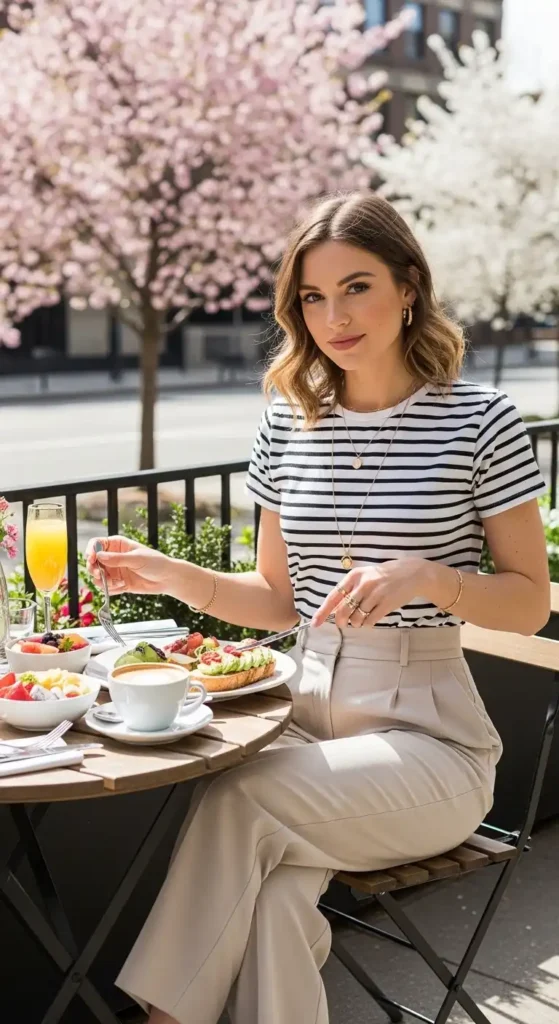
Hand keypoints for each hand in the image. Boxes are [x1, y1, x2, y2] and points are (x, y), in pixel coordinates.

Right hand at [85, 536, 172, 595]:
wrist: (167, 579)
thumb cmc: (155, 563)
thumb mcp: (136, 559)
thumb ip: (117, 559)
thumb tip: (98, 556)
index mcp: (117, 545)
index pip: (96, 544)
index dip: (91, 550)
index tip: (92, 559)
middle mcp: (113, 557)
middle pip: (92, 561)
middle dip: (93, 568)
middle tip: (99, 574)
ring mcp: (114, 570)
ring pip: (97, 576)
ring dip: (103, 581)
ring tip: (117, 583)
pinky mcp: (118, 583)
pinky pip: (106, 587)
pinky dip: (111, 589)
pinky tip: (123, 587)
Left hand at [311, 559, 428, 628]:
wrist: (412, 573)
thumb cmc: (385, 576)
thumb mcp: (365, 577)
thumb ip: (350, 590)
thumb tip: (333, 610)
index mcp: (354, 576)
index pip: (333, 596)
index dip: (322, 611)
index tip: (315, 623)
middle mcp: (363, 584)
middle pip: (342, 611)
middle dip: (340, 621)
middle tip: (344, 623)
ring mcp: (375, 594)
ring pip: (356, 618)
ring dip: (356, 623)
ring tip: (362, 617)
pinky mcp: (386, 604)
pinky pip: (369, 621)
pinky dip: (367, 624)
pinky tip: (372, 617)